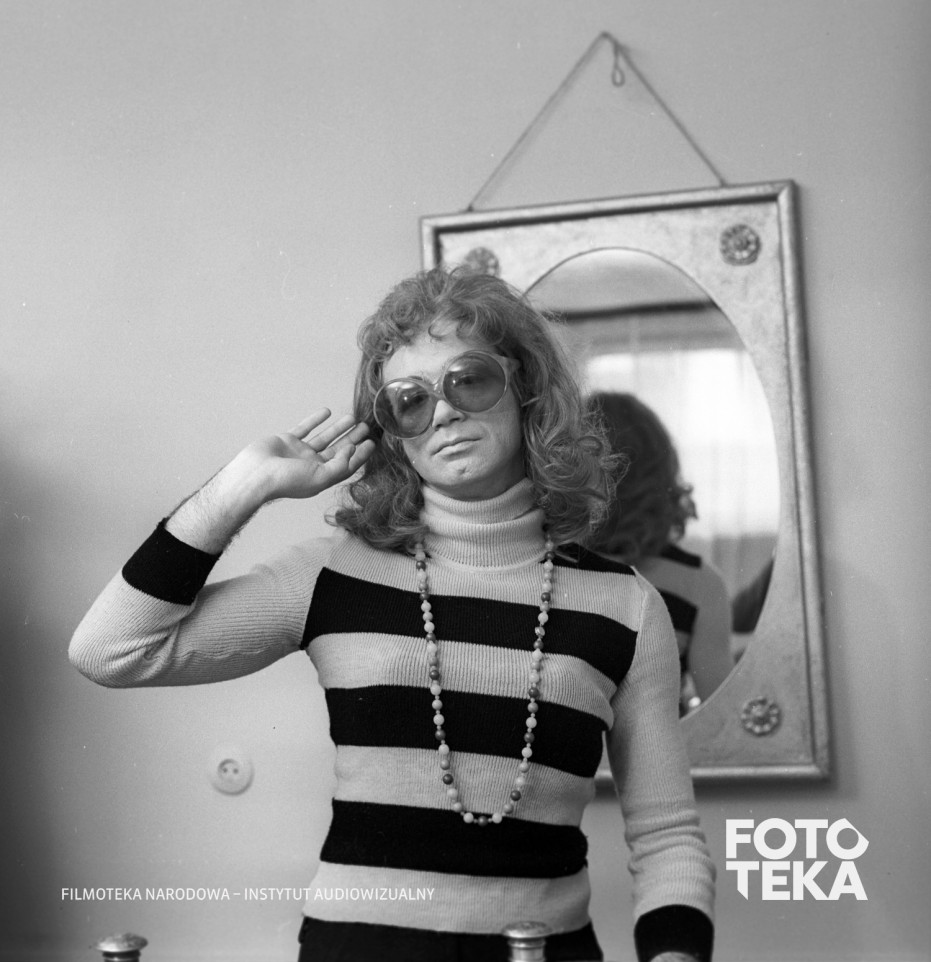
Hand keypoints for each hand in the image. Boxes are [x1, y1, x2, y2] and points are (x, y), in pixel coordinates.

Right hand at [233, 409, 375, 502]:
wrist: (255, 474)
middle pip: (338, 450)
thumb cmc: (286, 481)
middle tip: (365, 427)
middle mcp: (312, 465)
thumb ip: (339, 464)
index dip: (360, 455)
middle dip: (352, 439)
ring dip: (338, 428)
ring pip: (323, 437)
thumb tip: (352, 450)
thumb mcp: (320, 476)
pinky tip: (326, 412)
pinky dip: (315, 420)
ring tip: (352, 417)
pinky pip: (305, 428)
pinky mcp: (286, 441)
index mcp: (321, 477)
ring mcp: (299, 453)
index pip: (346, 465)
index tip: (372, 443)